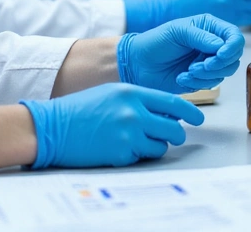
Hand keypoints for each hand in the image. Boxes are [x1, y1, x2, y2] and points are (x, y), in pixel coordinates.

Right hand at [21, 82, 203, 168]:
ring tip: (136, 142)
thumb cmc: (79, 109)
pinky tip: (120, 148)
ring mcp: (128, 134)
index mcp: (132, 92)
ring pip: (161, 146)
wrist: (52, 127)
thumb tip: (165, 112)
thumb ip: (138, 99)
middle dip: (175, 135)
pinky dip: (137, 155)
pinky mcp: (121, 154)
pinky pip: (142, 157)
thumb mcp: (111, 93)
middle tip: (170, 136)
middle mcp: (134, 112)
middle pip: (173, 128)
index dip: (189, 112)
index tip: (198, 119)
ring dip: (155, 146)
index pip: (173, 102)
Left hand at [118, 14, 244, 92]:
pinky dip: (197, 82)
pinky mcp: (202, 78)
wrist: (139, 63)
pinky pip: (211, 84)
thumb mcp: (177, 31)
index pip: (234, 36)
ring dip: (207, 75)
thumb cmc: (155, 41)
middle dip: (218, 64)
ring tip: (188, 71)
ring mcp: (208, 62)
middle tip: (200, 66)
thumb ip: (201, 37)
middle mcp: (212, 44)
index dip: (232, 47)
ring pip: (224, 73)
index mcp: (209, 27)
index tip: (220, 55)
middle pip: (233, 57)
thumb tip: (221, 45)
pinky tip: (182, 77)